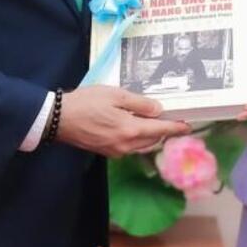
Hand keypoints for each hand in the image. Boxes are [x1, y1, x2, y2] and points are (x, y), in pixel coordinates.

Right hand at [57, 85, 190, 156]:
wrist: (59, 119)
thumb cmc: (86, 102)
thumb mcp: (115, 95)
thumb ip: (139, 103)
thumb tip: (158, 110)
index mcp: (130, 130)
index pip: (160, 131)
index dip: (175, 128)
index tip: (187, 126)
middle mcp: (126, 145)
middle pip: (152, 140)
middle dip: (163, 131)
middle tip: (170, 118)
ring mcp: (116, 151)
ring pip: (141, 145)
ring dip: (150, 135)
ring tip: (154, 121)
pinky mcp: (107, 151)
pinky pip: (129, 147)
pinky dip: (137, 138)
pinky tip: (134, 125)